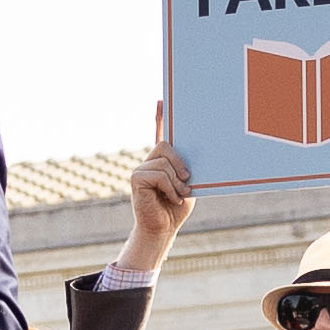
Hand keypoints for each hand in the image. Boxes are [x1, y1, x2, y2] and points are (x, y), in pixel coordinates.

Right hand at [124, 114, 195, 271]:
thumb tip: (193, 159)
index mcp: (162, 162)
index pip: (160, 135)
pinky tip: (171, 198)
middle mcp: (149, 162)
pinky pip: (159, 174)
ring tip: (179, 194)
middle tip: (188, 178)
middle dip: (180, 162)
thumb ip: (186, 169)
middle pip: (166, 145)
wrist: (163, 229)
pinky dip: (170, 188)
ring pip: (165, 162)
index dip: (160, 117)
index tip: (162, 101)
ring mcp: (141, 169)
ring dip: (177, 181)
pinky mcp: (136, 179)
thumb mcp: (187, 184)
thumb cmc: (176, 208)